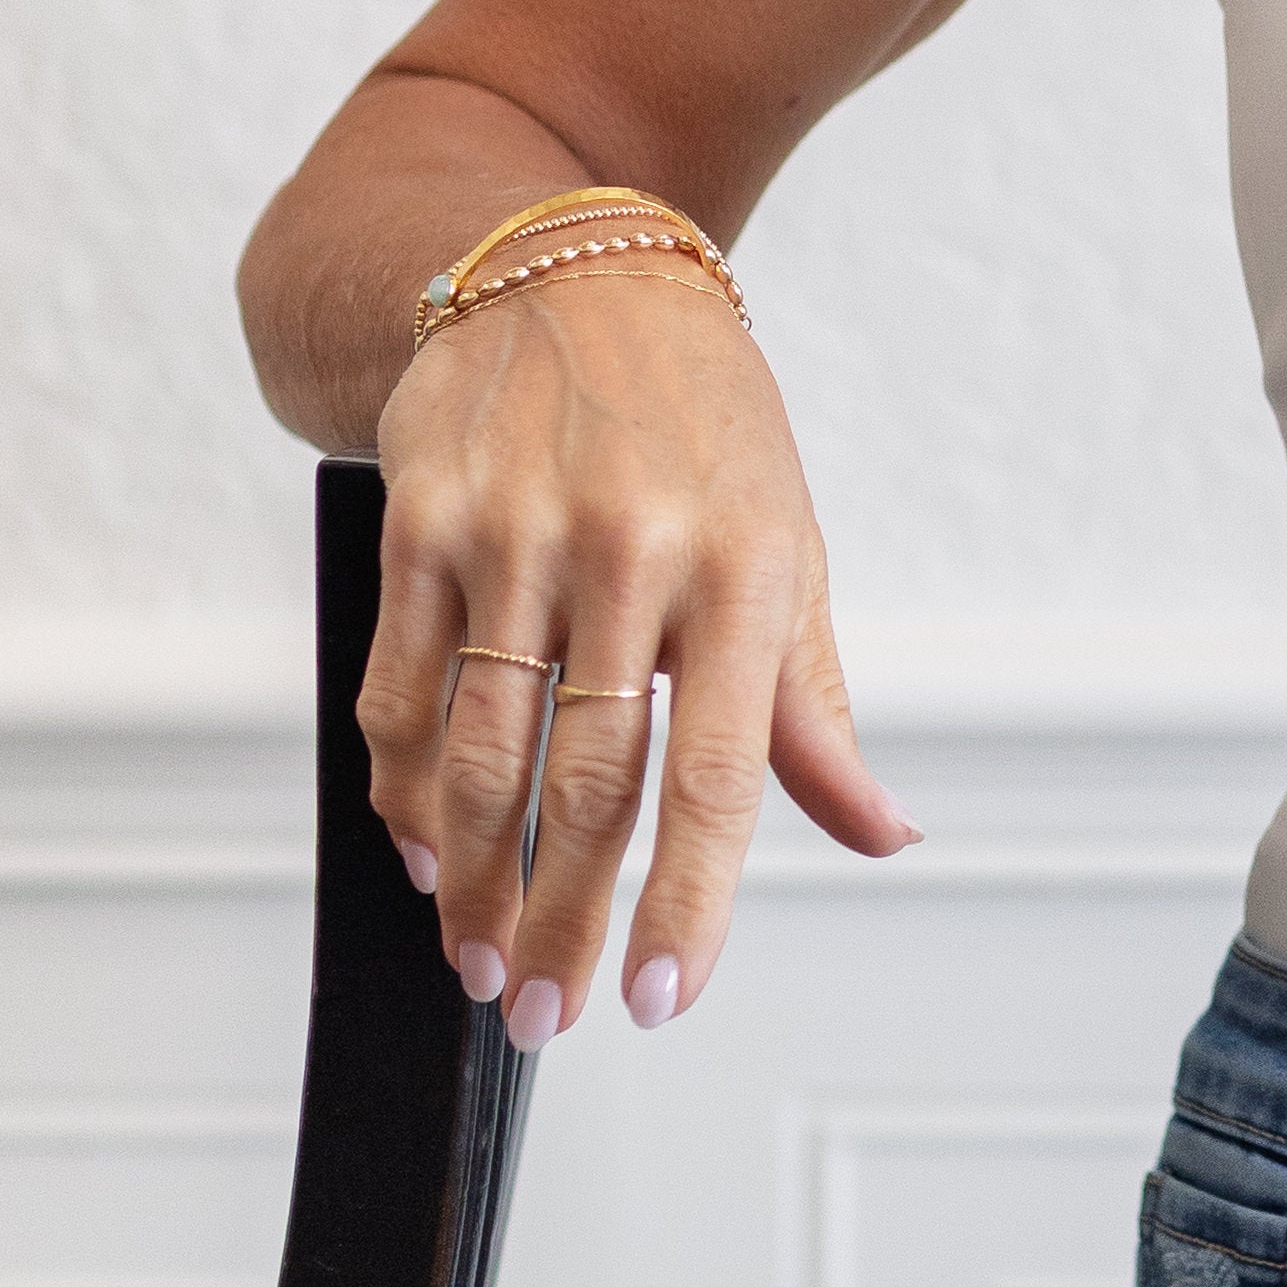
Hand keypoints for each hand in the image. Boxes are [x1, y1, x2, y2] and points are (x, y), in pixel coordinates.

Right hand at [359, 261, 915, 1044]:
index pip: (719, 770)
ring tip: (479, 956)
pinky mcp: (423, 518)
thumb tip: (885, 833)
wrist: (572, 274)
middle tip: (545, 1013)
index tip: (664, 997)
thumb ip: (814, 710)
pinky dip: (403, 783)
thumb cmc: (706, 429)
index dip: (688, 897)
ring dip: (469, 876)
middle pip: (587, 780)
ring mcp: (516, 533)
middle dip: (561, 918)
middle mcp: (631, 550)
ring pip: (478, 748)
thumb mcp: (789, 547)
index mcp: (744, 570)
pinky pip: (401, 683)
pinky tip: (422, 846)